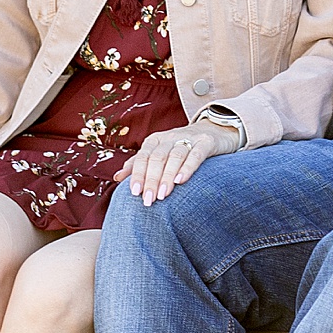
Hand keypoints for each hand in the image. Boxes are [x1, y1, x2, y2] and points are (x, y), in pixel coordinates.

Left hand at [117, 120, 238, 205]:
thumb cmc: (182, 148)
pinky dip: (187, 167)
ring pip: (175, 157)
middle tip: (148, 201)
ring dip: (167, 177)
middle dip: (151, 180)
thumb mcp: (159, 152)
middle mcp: (170, 137)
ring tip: (162, 196)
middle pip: (157, 158)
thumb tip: (117, 177)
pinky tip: (181, 180)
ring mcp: (190, 138)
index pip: (143, 157)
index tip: (134, 193)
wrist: (216, 131)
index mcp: (155, 140)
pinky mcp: (207, 142)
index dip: (137, 174)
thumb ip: (139, 164)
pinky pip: (196, 155)